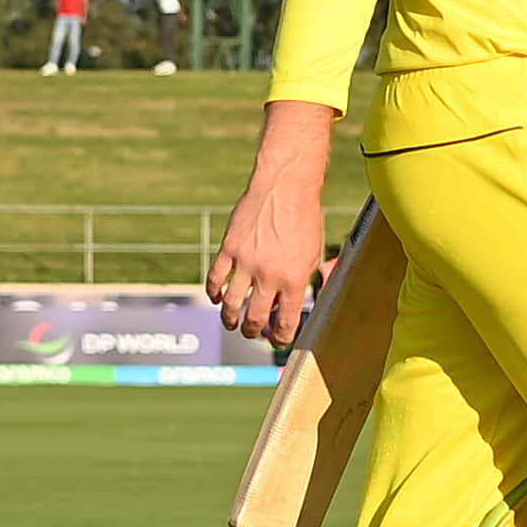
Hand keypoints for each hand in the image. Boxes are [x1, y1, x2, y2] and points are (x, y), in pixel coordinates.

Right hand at [206, 170, 323, 343]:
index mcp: (294, 280)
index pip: (284, 322)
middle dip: (252, 332)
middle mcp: (269, 275)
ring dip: (230, 320)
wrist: (285, 187)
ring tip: (232, 323)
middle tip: (252, 332)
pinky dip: (214, 294)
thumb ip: (302, 282)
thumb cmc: (304, 219)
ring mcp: (246, 262)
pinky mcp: (229, 248)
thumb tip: (291, 307)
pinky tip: (218, 298)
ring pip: (231, 305)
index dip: (280, 337)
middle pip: (253, 319)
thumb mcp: (313, 255)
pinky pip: (215, 280)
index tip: (276, 339)